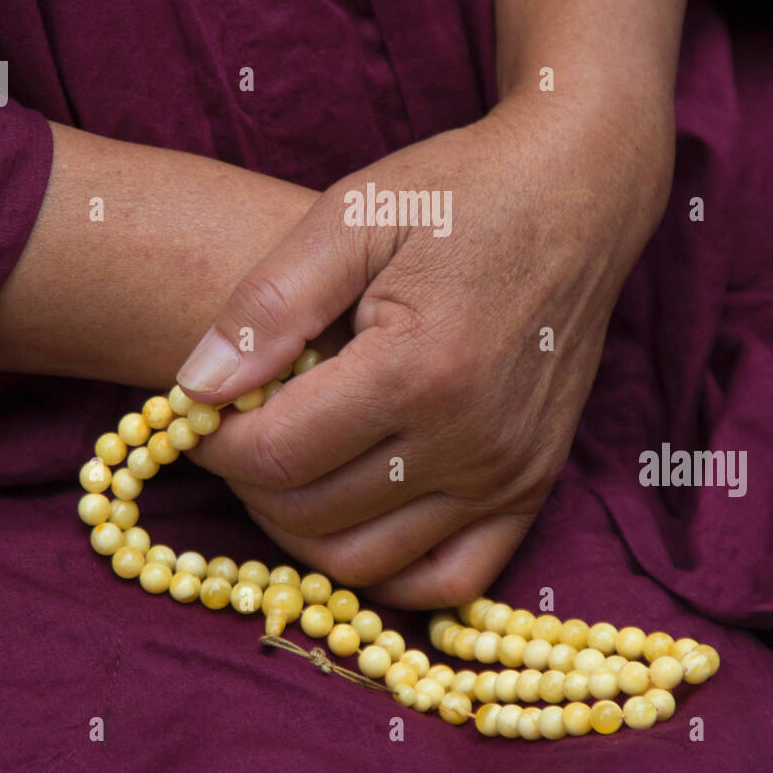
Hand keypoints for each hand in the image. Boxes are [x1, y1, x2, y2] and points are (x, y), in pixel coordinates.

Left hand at [177, 90, 672, 607]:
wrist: (577, 192)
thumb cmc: (460, 193)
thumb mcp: (354, 216)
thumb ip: (271, 305)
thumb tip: (195, 389)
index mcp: (419, 370)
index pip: (277, 456)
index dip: (214, 444)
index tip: (195, 411)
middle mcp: (471, 441)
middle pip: (313, 514)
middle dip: (248, 484)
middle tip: (235, 433)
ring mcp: (509, 473)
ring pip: (367, 561)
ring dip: (300, 531)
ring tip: (282, 468)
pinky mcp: (534, 486)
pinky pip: (450, 580)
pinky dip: (387, 573)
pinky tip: (350, 522)